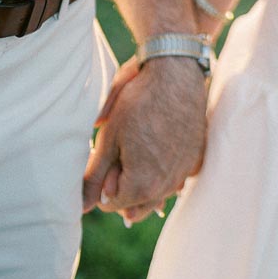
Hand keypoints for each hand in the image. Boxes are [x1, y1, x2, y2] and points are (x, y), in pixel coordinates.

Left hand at [82, 56, 207, 223]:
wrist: (177, 71)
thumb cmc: (139, 101)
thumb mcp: (109, 138)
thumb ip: (94, 177)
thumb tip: (81, 207)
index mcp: (143, 186)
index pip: (111, 204)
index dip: (104, 181)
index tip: (109, 156)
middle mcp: (168, 186)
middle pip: (135, 205)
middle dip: (124, 186)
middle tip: (123, 151)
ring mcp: (185, 172)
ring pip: (157, 194)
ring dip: (145, 180)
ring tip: (139, 147)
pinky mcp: (196, 157)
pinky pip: (175, 178)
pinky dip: (164, 170)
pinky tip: (160, 146)